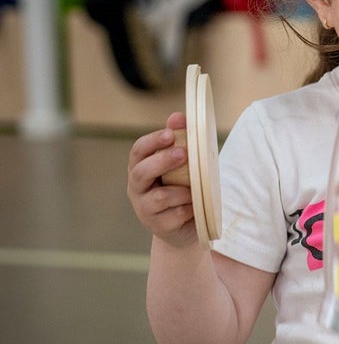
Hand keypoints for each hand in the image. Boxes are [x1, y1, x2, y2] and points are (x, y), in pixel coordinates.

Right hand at [127, 111, 200, 248]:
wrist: (184, 227)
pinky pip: (174, 216)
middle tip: (183, 153)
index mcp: (141, 168)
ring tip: (195, 188)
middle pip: (141, 172)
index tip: (170, 134)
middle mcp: (138, 188)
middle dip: (161, 161)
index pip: (138, 151)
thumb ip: (179, 141)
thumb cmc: (182, 189)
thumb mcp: (182, 165)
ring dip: (181, 191)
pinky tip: (195, 207)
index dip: (152, 142)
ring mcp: (145, 209)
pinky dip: (188, 209)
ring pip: (159, 197)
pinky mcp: (158, 226)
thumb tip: (178, 116)